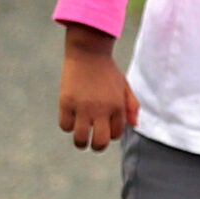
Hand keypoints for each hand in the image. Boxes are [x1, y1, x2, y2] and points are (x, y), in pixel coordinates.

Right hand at [58, 26, 137, 151]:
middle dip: (97, 147)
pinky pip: (65, 126)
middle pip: (100, 142)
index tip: (106, 127)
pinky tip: (71, 118)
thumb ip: (132, 106)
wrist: (88, 52)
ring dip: (81, 142)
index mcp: (117, 107)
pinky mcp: (66, 102)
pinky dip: (68, 126)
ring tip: (81, 139)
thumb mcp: (124, 86)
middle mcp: (101, 109)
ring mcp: (82, 107)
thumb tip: (133, 126)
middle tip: (94, 143)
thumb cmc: (107, 71)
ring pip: (80, 138)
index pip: (116, 134)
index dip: (111, 134)